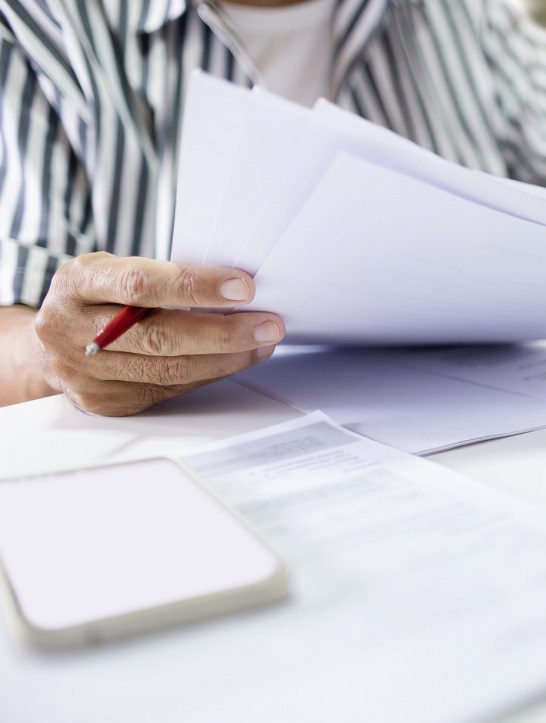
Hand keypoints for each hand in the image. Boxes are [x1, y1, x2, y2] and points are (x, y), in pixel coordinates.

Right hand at [33, 253, 284, 415]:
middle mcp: (71, 329)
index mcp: (76, 284)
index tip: (242, 287)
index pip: (140, 284)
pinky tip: (236, 360)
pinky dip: (209, 373)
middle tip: (268, 324)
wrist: (52, 344)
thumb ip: (160, 278)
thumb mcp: (113, 272)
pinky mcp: (105, 401)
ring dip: (226, 357)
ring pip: (169, 370)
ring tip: (262, 342)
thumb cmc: (98, 299)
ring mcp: (85, 372)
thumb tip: (234, 289)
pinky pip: (168, 389)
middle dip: (223, 332)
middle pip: (158, 336)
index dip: (195, 287)